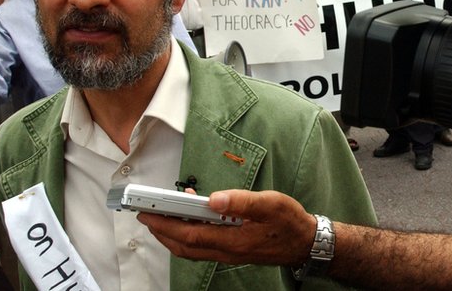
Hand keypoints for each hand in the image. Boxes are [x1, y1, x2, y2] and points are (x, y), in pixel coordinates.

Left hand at [138, 189, 316, 266]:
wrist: (305, 243)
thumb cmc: (290, 223)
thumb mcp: (271, 204)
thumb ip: (242, 201)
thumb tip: (214, 198)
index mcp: (233, 240)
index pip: (189, 234)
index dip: (165, 224)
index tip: (148, 212)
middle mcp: (226, 251)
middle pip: (184, 245)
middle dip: (161, 231)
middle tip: (146, 214)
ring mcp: (229, 253)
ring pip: (191, 248)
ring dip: (172, 235)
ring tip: (162, 216)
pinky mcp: (232, 250)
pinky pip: (202, 246)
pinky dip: (189, 235)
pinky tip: (191, 219)